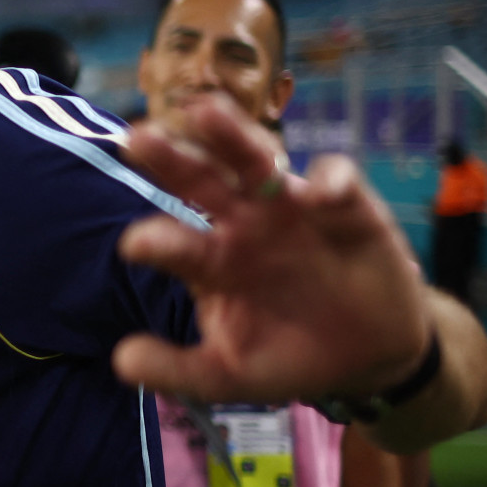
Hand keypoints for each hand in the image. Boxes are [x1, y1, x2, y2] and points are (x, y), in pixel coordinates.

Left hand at [114, 93, 428, 404]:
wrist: (366, 357)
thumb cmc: (287, 354)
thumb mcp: (229, 374)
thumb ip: (176, 369)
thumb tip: (120, 362)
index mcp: (209, 260)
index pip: (173, 240)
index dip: (155, 240)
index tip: (135, 247)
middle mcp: (241, 222)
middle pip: (199, 181)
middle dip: (170, 158)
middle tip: (137, 137)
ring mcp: (289, 207)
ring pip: (255, 160)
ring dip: (232, 135)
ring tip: (206, 112)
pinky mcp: (345, 206)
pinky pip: (337, 180)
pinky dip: (331, 181)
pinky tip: (324, 193)